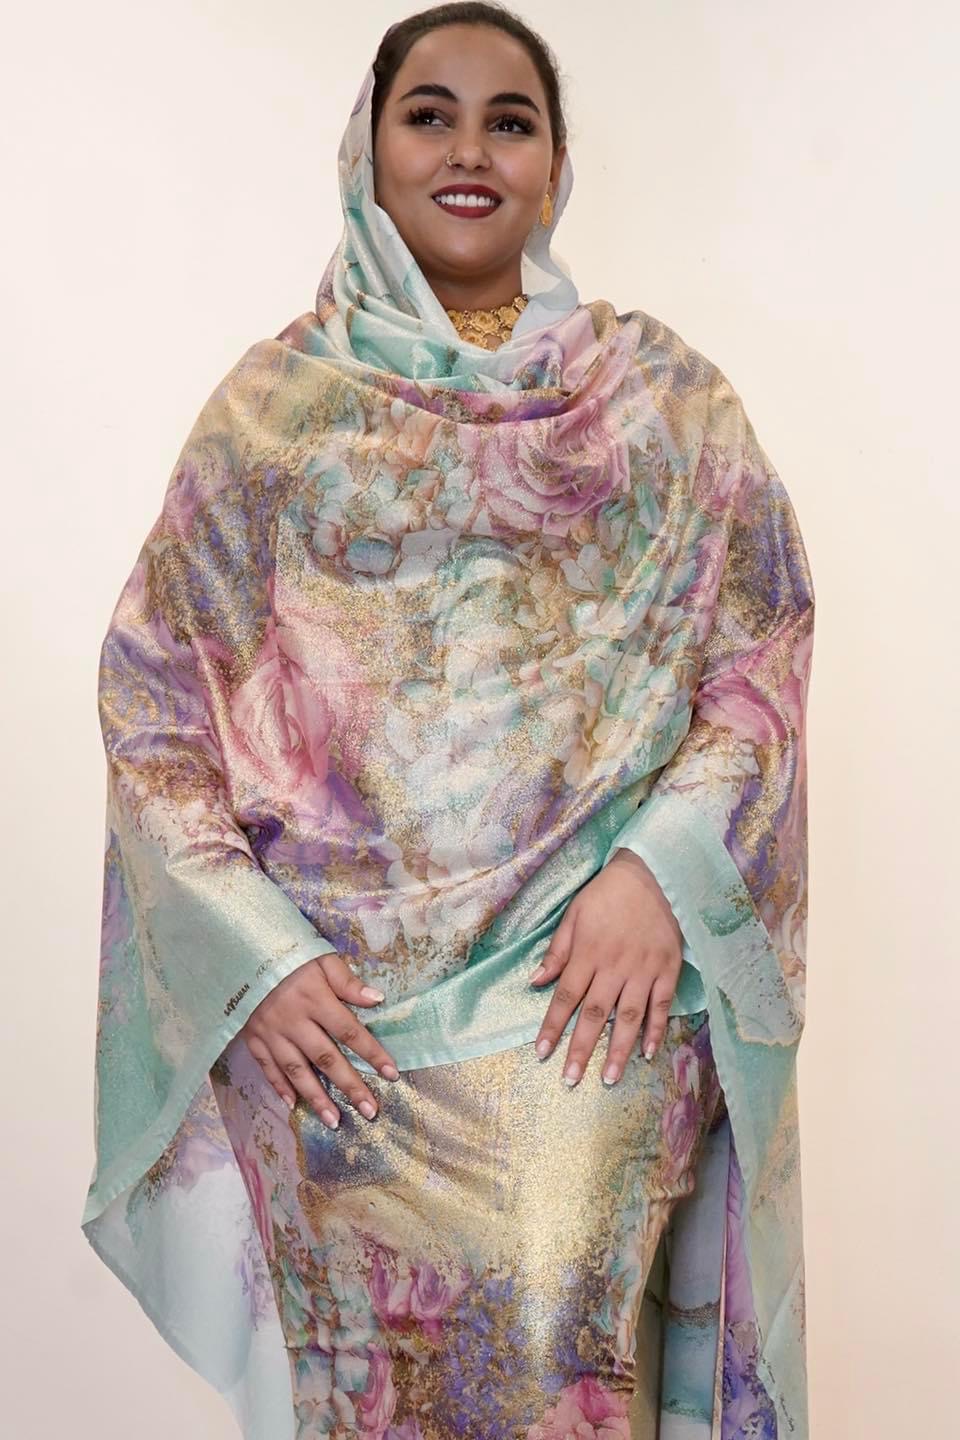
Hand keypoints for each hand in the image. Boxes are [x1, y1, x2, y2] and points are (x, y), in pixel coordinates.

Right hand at [238, 951, 399, 1128]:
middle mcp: (294, 1021)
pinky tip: (294, 1106)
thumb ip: (347, 981)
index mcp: (315, 999)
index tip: (391, 1073)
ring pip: (297, 1071)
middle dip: (350, 1085)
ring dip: (317, 1098)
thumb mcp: (320, 957)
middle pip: (326, 1058)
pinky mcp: (253, 1039)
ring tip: (335, 1121)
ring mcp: (271, 1033)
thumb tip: (377, 999)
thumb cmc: (286, 954)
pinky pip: (268, 1068)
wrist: (237, 951)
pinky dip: (280, 1088)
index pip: (350, 1031)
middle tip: (370, 1111)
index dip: (372, 1053)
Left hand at [530, 849, 683, 1085]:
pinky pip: (662, 1005)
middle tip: (571, 1079)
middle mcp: (614, 966)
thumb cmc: (607, 894)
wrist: (653, 874)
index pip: (566, 996)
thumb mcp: (574, 913)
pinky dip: (656, 1030)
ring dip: (619, 1050)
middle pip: (595, 1014)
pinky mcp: (668, 969)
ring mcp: (644, 969)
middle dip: (581, 1048)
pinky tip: (649, 1053)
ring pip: (629, 1016)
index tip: (541, 1052)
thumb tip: (535, 982)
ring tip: (608, 1078)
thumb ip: (557, 950)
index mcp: (588, 952)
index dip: (552, 1026)